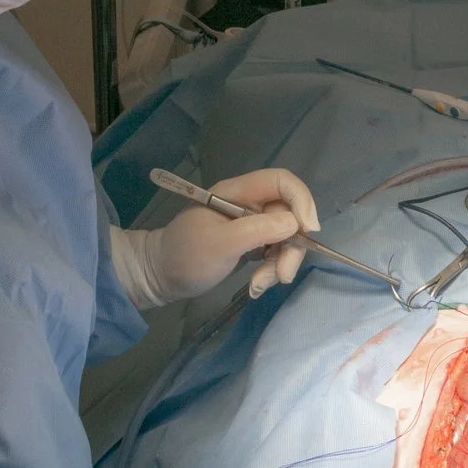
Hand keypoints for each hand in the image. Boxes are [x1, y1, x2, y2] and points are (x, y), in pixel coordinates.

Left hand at [114, 168, 321, 306]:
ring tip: (259, 286)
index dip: (301, 201)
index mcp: (238, 192)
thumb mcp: (220, 244)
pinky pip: (273, 252)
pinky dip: (270, 269)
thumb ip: (257, 231)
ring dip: (279, 263)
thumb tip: (294, 223)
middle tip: (281, 276)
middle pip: (288, 215)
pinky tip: (256, 286)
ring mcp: (249, 224)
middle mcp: (248, 204)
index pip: (282, 182)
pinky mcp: (250, 243)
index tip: (308, 231)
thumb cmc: (185, 256)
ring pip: (284, 237)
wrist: (159, 276)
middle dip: (290, 247)